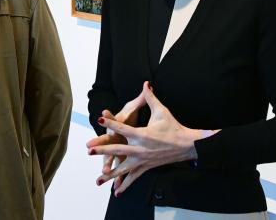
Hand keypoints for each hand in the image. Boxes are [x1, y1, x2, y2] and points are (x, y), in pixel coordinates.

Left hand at [88, 81, 216, 194]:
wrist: (186, 145)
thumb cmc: (173, 127)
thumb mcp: (162, 111)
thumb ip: (150, 98)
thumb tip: (146, 83)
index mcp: (142, 134)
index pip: (123, 126)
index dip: (111, 121)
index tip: (100, 118)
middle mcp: (140, 148)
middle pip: (118, 149)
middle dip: (102, 150)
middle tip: (89, 150)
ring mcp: (143, 160)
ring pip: (123, 168)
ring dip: (110, 174)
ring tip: (98, 179)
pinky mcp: (146, 167)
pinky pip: (133, 177)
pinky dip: (125, 184)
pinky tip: (116, 192)